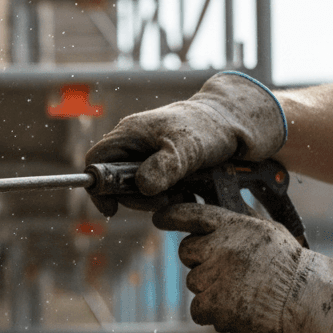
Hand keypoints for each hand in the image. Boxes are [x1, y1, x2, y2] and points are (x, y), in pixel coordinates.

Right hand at [85, 71, 285, 215]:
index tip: (113, 209)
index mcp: (129, 134)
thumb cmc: (209, 128)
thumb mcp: (187, 147)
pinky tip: (188, 195)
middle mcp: (134, 145)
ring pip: (138, 189)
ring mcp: (148, 157)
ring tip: (183, 195)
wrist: (236, 124)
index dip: (99, 187)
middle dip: (138, 198)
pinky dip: (169, 197)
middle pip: (116, 182)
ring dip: (157, 199)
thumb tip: (142, 188)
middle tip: (164, 202)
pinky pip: (156, 189)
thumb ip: (164, 167)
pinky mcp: (163, 167)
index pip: (97, 161)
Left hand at [154, 202, 332, 332]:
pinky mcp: (213, 304)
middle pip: (187, 252)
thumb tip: (211, 223)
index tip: (159, 218)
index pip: (194, 215)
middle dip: (200, 261)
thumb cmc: (293, 267)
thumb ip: (238, 227)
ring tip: (244, 293)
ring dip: (211, 291)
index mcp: (234, 226)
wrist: (309, 299)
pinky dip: (212, 314)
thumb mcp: (268, 233)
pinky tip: (236, 311)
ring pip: (194, 283)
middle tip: (228, 272)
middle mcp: (220, 247)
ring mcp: (214, 276)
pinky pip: (197, 309)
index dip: (173, 216)